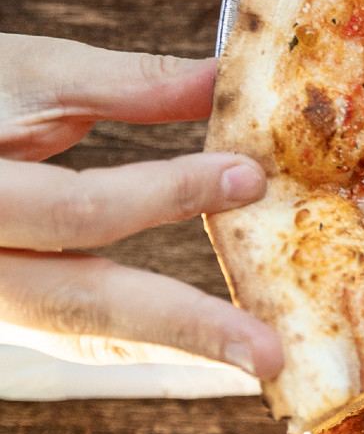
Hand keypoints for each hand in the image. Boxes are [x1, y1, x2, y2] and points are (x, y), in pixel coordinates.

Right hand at [0, 35, 281, 377]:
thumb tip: (229, 78)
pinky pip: (80, 335)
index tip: (248, 176)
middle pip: (78, 305)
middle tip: (268, 351)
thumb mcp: (27, 74)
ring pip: (81, 335)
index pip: (73, 209)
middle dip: (182, 327)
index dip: (164, 193)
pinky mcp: (9, 309)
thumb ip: (129, 84)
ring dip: (174, 349)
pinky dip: (146, 341)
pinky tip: (213, 345)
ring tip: (259, 359)